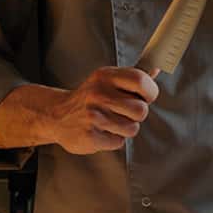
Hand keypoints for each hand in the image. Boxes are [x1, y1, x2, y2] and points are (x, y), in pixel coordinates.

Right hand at [28, 66, 157, 153]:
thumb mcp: (106, 80)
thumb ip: (131, 76)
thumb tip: (155, 70)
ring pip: (132, 128)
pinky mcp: (89, 136)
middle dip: (137, 115)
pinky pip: (118, 142)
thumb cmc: (89, 97)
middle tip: (125, 112)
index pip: (140, 80)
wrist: (57, 115)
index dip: (150, 92)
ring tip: (111, 122)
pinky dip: (113, 139)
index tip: (146, 96)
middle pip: (141, 110)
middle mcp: (98, 94)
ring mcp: (93, 116)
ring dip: (126, 128)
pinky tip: (102, 131)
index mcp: (105, 76)